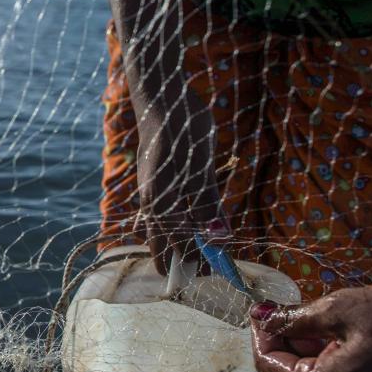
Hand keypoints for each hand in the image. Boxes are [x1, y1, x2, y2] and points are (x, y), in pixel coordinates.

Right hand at [134, 85, 223, 273]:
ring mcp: (153, 189)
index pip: (174, 246)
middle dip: (185, 259)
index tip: (218, 274)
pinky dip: (182, 224)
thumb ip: (208, 204)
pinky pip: (169, 211)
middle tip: (211, 271)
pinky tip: (195, 225)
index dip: (195, 262)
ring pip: (166, 228)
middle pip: (165, 242)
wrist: (163, 97)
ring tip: (206, 253)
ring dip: (184, 242)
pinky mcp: (160, 179)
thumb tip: (219, 239)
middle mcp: (152, 200)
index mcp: (159, 202)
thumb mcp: (201, 168)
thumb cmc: (182, 129)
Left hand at [250, 287, 371, 371]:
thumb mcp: (342, 310)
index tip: (263, 310)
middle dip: (281, 350)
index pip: (266, 364)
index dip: (261, 334)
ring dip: (306, 362)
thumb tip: (263, 317)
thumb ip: (295, 318)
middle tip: (294, 318)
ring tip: (324, 330)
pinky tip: (347, 348)